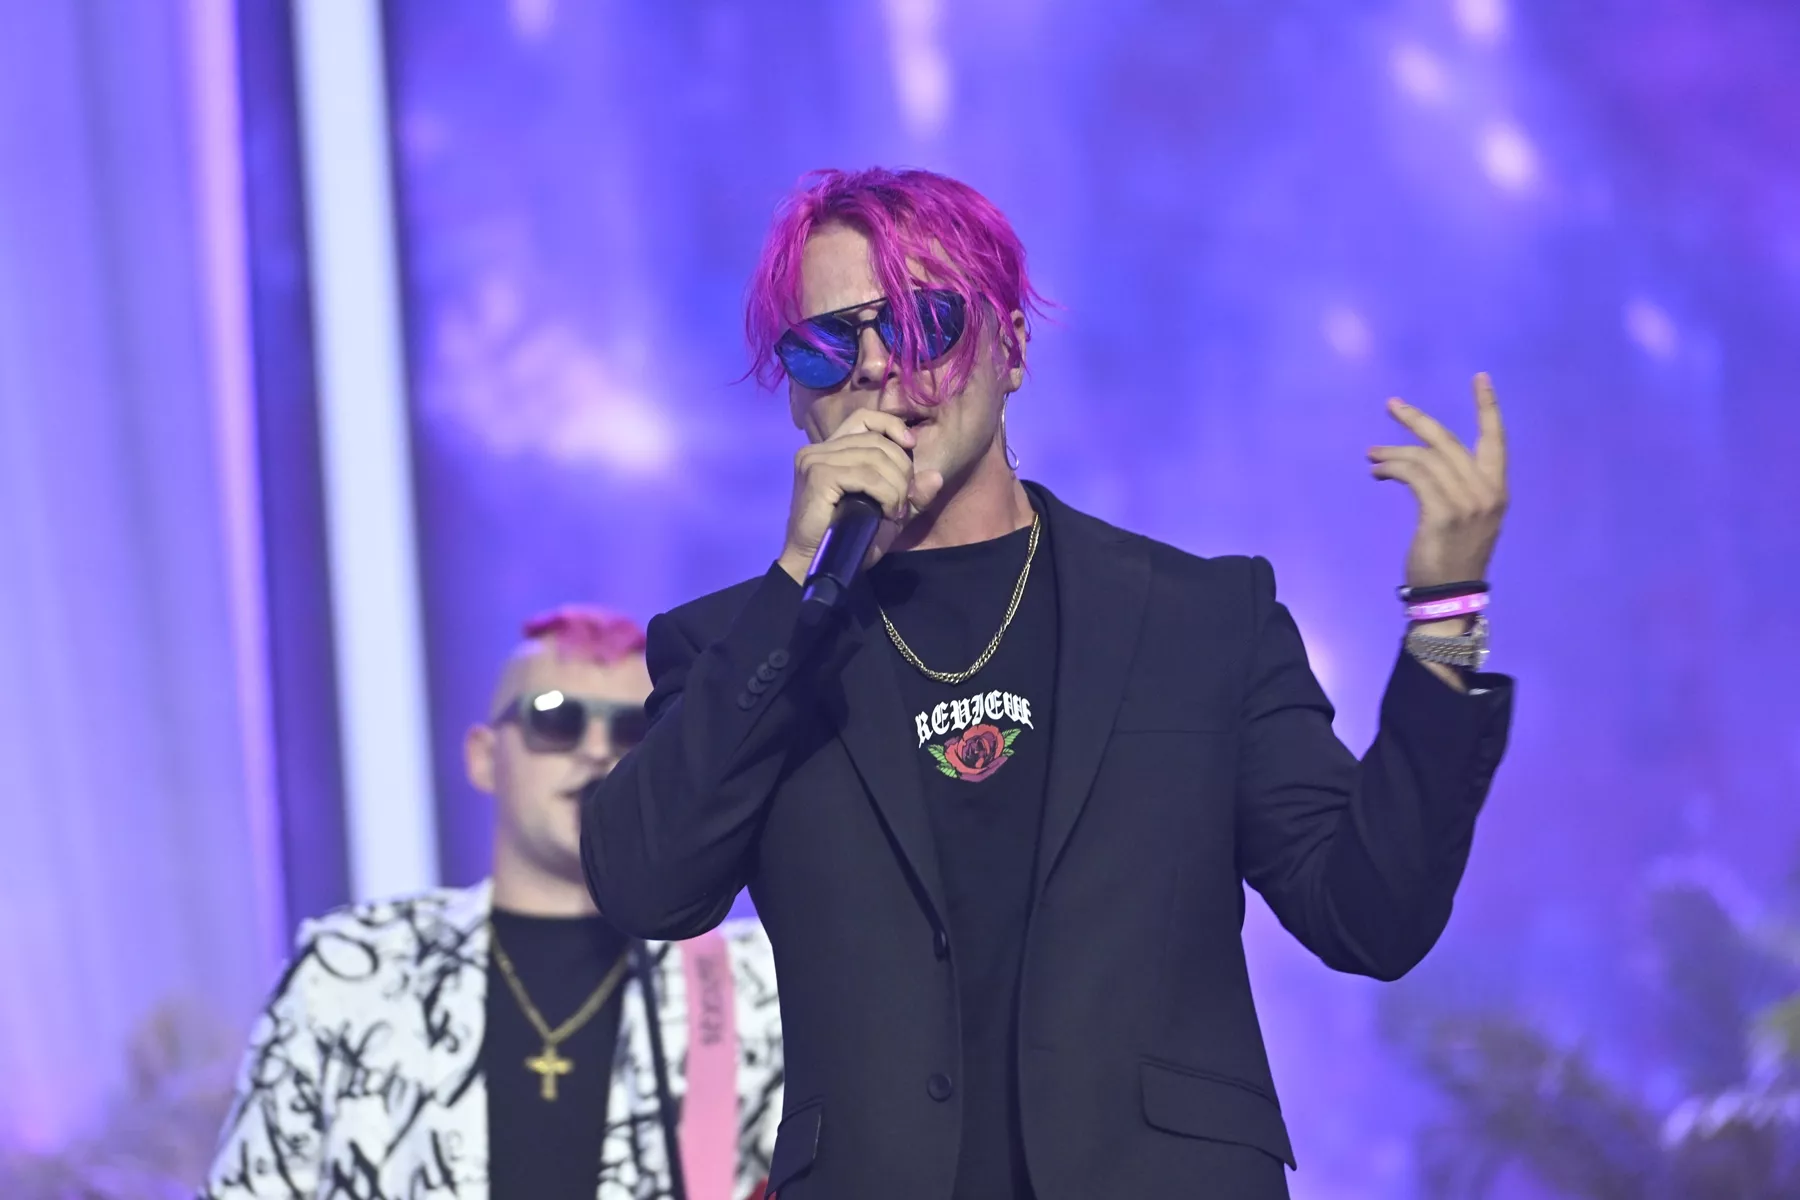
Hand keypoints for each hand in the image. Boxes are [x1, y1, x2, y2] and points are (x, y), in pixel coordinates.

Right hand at [777, 409, 945, 583]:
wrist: (819, 566)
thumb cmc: (849, 540)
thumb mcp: (889, 514)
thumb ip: (911, 495)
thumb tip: (936, 476)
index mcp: (832, 450)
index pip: (864, 417)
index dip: (891, 425)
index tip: (912, 446)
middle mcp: (819, 449)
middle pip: (877, 442)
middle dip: (902, 471)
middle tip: (902, 503)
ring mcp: (815, 460)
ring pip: (875, 458)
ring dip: (896, 487)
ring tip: (894, 512)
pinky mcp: (818, 476)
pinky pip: (866, 475)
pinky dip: (886, 493)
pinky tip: (886, 512)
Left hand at [1367, 373, 1507, 587]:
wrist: (1450, 596)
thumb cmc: (1454, 557)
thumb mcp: (1468, 518)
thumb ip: (1457, 487)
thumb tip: (1421, 463)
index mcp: (1498, 490)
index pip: (1496, 439)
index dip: (1488, 407)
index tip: (1481, 378)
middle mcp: (1487, 491)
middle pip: (1447, 440)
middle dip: (1416, 419)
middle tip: (1391, 405)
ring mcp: (1466, 502)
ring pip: (1424, 458)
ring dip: (1393, 453)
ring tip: (1372, 456)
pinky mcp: (1441, 513)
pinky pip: (1413, 476)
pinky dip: (1392, 469)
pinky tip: (1378, 472)